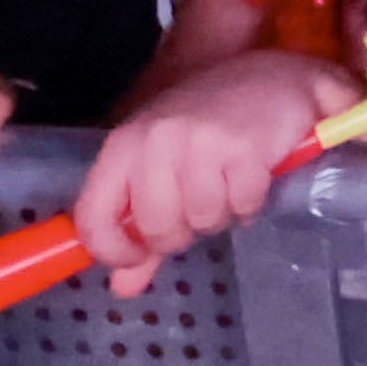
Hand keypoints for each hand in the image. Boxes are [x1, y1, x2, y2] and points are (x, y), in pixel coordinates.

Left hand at [67, 56, 341, 294]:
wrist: (273, 78)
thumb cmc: (210, 123)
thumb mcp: (163, 168)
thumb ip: (140, 230)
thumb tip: (122, 287)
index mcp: (124, 144)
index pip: (93, 216)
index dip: (113, 251)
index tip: (137, 257)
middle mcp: (156, 140)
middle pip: (156, 227)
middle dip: (181, 234)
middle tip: (198, 211)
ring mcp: (201, 142)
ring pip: (202, 219)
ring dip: (221, 216)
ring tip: (229, 188)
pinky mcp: (245, 148)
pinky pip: (241, 206)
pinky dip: (250, 205)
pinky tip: (253, 182)